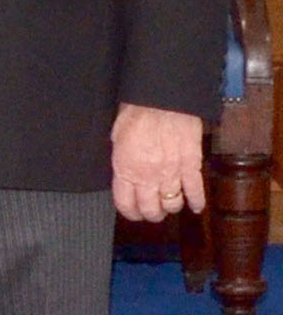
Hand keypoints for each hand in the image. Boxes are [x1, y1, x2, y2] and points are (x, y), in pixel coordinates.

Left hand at [112, 103, 204, 221]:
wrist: (163, 100)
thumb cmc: (136, 113)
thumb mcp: (117, 138)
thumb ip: (122, 159)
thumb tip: (124, 171)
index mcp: (126, 169)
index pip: (126, 204)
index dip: (130, 212)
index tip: (133, 212)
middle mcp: (148, 176)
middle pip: (151, 209)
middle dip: (151, 214)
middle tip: (153, 212)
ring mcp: (172, 172)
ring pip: (173, 203)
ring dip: (171, 207)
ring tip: (170, 205)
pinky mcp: (192, 164)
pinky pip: (195, 189)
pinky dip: (197, 201)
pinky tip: (196, 207)